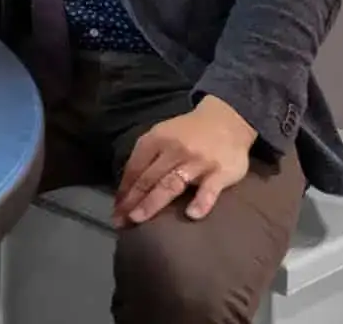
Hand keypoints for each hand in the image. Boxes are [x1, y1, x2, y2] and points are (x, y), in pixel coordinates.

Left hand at [113, 95, 256, 226]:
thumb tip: (127, 185)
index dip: (123, 190)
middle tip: (119, 222)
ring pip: (171, 184)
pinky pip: (210, 189)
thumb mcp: (163, 135)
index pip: (135, 168)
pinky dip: (201, 201)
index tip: (115, 210)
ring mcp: (197, 161)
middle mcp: (174, 150)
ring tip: (138, 219)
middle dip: (131, 201)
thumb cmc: (188, 133)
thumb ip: (147, 156)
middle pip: (149, 178)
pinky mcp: (220, 172)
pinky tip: (192, 215)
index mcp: (156, 139)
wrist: (226, 121)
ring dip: (152, 203)